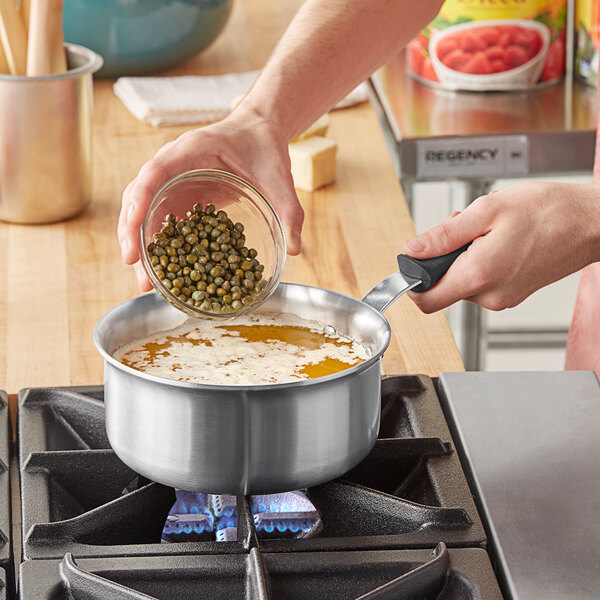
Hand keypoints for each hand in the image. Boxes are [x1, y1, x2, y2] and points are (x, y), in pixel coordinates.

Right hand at [117, 107, 303, 289]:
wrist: (259, 132)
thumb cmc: (265, 147)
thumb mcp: (280, 177)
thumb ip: (290, 210)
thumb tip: (296, 249)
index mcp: (189, 150)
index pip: (152, 174)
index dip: (138, 206)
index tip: (134, 236)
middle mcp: (172, 164)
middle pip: (138, 198)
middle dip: (132, 234)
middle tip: (137, 271)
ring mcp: (173, 180)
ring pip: (144, 211)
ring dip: (141, 245)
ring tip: (147, 281)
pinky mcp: (180, 196)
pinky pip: (162, 219)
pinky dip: (159, 244)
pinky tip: (164, 271)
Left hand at [403, 181, 599, 312]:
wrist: (592, 223)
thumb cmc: (549, 212)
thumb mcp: (487, 210)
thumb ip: (444, 235)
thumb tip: (413, 250)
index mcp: (479, 275)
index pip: (426, 301)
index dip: (413, 280)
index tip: (416, 260)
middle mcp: (490, 295)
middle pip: (442, 286)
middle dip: (443, 257)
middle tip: (464, 228)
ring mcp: (502, 297)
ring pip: (461, 281)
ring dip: (463, 255)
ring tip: (488, 230)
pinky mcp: (511, 294)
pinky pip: (480, 280)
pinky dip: (478, 260)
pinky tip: (498, 240)